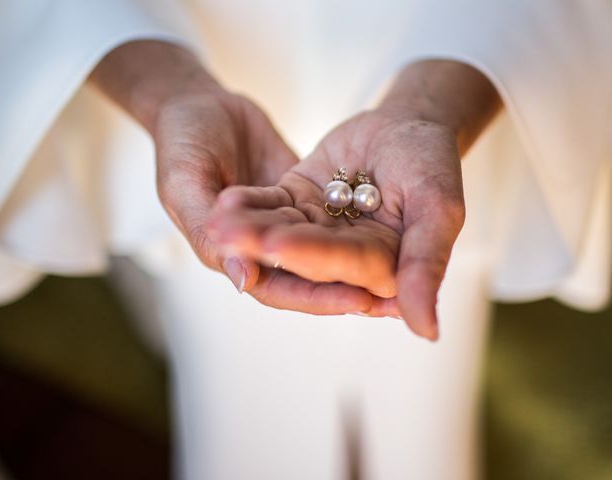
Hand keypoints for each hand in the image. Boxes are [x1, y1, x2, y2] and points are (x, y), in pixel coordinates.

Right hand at [91, 40, 391, 314]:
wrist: (195, 104)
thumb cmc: (181, 139)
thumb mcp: (184, 182)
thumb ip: (207, 231)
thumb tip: (244, 281)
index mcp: (225, 253)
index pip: (277, 288)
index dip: (317, 296)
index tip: (360, 300)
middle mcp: (255, 249)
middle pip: (308, 279)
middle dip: (350, 290)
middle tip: (397, 298)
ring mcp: (278, 225)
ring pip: (323, 254)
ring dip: (358, 267)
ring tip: (402, 275)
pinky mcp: (296, 201)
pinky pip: (328, 222)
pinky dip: (354, 230)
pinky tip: (389, 233)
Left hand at [208, 61, 500, 338]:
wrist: (409, 122)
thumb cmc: (433, 162)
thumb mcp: (439, 209)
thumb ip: (427, 265)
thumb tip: (428, 332)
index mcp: (381, 267)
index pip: (342, 266)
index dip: (311, 257)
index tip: (279, 246)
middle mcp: (345, 257)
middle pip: (302, 255)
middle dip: (265, 246)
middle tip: (227, 238)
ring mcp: (317, 231)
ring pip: (280, 231)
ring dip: (249, 228)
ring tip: (217, 221)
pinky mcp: (298, 205)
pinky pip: (271, 206)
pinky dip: (250, 204)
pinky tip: (224, 201)